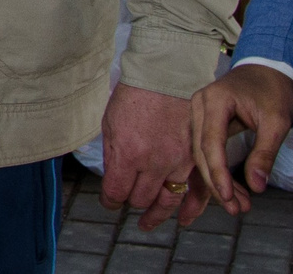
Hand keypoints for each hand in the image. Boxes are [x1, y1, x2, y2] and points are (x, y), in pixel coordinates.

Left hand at [105, 81, 205, 228]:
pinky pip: (191, 191)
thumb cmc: (134, 96)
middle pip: (140, 199)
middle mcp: (153, 163)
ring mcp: (177, 163)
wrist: (166, 78)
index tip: (108, 202)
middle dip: (129, 202)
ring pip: (166, 200)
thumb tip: (113, 177)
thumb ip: (112, 154)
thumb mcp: (110, 123)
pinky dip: (185, 206)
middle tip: (125, 201)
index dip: (109, 201)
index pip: (116, 192)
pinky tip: (179, 215)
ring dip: (156, 213)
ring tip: (147, 223)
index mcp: (127, 153)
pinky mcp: (194, 159)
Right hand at [192, 64, 292, 213]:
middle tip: (234, 209)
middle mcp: (198, 107)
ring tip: (236, 205)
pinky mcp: (203, 123)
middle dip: (215, 183)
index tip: (228, 197)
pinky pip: (205, 151)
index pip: (210, 142)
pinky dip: (216, 171)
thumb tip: (256, 187)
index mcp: (214, 101)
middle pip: (201, 152)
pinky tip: (228, 190)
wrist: (266, 71)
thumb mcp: (277, 121)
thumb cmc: (272, 92)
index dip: (217, 172)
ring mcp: (197, 114)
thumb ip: (264, 153)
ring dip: (215, 181)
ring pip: (200, 155)